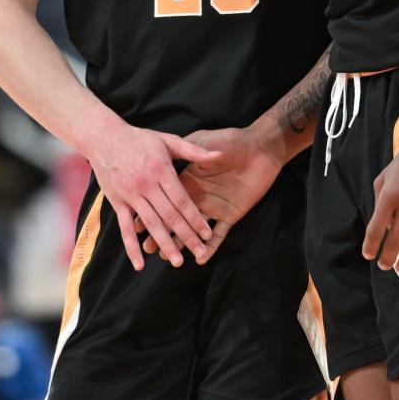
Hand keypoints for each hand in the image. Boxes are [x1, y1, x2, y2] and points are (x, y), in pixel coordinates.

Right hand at [86, 121, 225, 271]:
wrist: (104, 137)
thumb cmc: (139, 139)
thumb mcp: (167, 140)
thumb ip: (193, 151)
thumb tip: (217, 156)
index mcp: (161, 171)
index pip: (182, 201)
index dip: (195, 219)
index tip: (207, 235)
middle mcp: (146, 185)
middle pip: (170, 216)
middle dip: (186, 237)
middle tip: (200, 253)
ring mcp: (130, 196)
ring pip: (151, 224)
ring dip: (164, 244)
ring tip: (178, 261)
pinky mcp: (117, 203)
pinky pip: (125, 229)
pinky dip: (132, 247)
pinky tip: (140, 264)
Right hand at [142, 126, 282, 262]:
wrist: (258, 146)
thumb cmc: (230, 140)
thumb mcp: (205, 141)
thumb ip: (191, 151)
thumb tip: (175, 153)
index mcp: (188, 179)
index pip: (168, 200)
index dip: (156, 212)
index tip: (140, 226)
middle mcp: (198, 196)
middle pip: (176, 218)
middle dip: (163, 234)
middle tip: (151, 249)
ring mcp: (213, 207)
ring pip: (195, 229)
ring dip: (182, 243)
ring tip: (168, 258)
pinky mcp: (230, 214)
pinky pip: (221, 234)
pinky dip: (213, 248)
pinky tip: (203, 259)